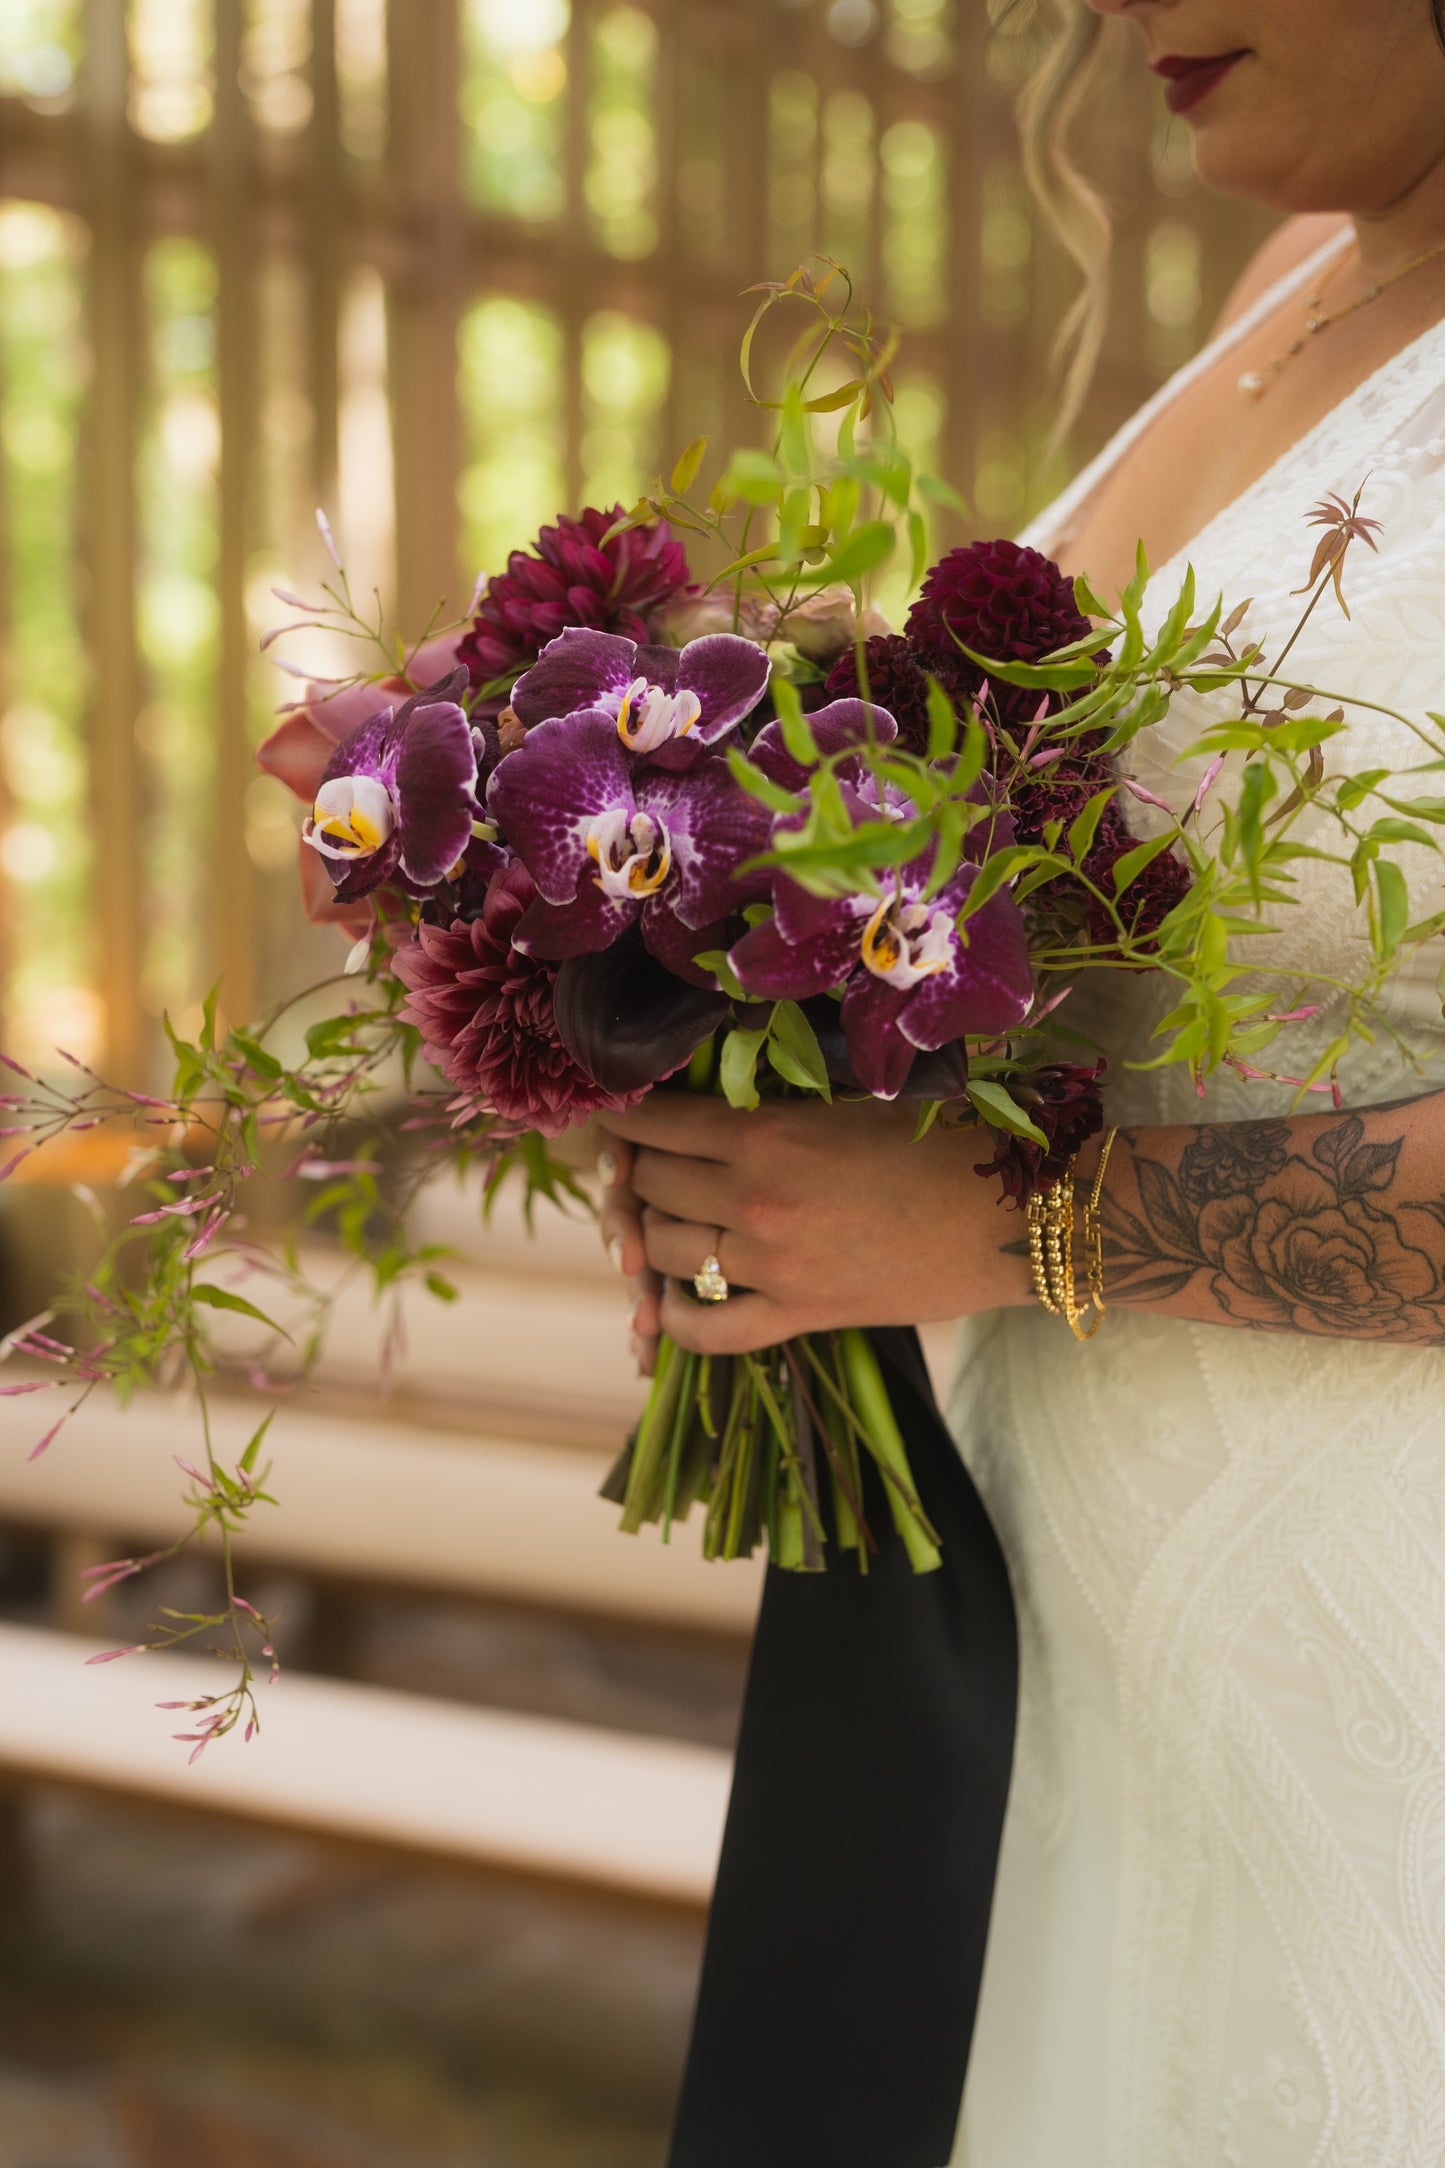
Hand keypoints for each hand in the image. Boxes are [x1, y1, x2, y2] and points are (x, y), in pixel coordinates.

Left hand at [595, 1094, 1031, 1361]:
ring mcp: (774, 1265)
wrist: (1014, 1213)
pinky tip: (667, 1301)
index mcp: (768, 1133)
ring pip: (665, 1253)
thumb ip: (776, 1102)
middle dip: (636, 1171)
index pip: (655, 1123)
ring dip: (652, 1234)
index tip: (619, 1111)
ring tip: (667, 1217)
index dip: (625, 1116)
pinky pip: (708, 1330)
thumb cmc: (944, 1137)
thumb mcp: (850, 1098)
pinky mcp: (802, 1315)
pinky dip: (674, 1318)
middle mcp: (756, 1200)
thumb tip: (709, 1094)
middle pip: (649, 1186)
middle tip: (644, 1162)